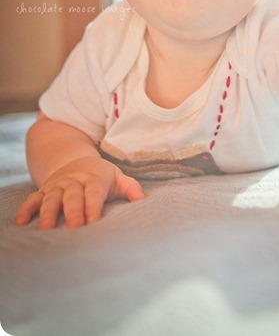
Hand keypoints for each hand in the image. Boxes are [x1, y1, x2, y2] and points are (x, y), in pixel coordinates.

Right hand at [15, 156, 145, 228]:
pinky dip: (26, 209)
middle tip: (74, 228)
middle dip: (73, 211)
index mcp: (94, 179)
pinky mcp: (44, 191)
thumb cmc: (102, 177)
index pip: (94, 192)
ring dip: (48, 212)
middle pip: (73, 196)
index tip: (93, 222)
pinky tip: (21, 223)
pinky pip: (33, 199)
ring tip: (46, 228)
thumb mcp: (118, 178)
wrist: (77, 161)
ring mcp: (58, 186)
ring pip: (51, 198)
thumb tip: (144, 201)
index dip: (93, 206)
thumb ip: (131, 189)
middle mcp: (74, 182)